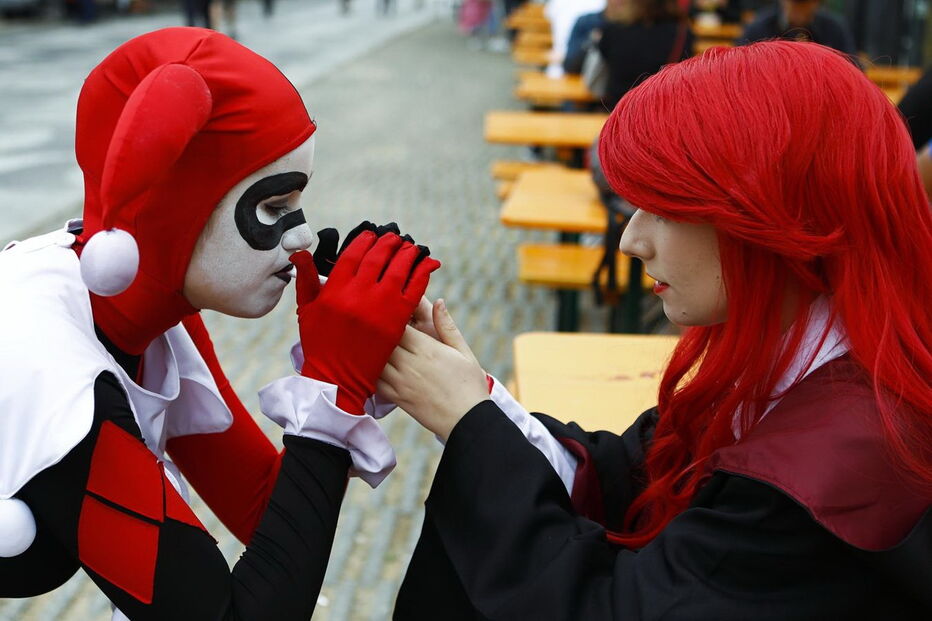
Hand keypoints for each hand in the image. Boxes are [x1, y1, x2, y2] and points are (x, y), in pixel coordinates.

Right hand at [291, 231, 440, 413]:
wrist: (337, 379)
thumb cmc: (320, 344)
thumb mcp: (307, 311)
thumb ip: (306, 279)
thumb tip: (300, 253)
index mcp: (334, 290)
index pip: (352, 255)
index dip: (364, 241)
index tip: (371, 235)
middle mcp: (356, 295)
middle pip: (377, 258)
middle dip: (388, 244)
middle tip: (395, 238)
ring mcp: (378, 308)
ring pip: (398, 270)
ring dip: (407, 254)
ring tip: (411, 248)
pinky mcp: (396, 321)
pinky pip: (413, 290)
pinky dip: (422, 275)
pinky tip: (427, 265)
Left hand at [378, 300, 489, 440]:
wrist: (468, 421)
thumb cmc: (470, 384)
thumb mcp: (463, 352)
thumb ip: (447, 326)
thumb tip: (437, 301)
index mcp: (426, 349)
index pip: (397, 325)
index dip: (390, 316)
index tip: (388, 310)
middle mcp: (410, 364)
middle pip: (381, 339)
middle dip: (377, 330)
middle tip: (372, 322)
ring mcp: (401, 382)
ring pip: (373, 360)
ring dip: (370, 350)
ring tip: (367, 340)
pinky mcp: (397, 397)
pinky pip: (374, 381)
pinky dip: (369, 372)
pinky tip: (371, 365)